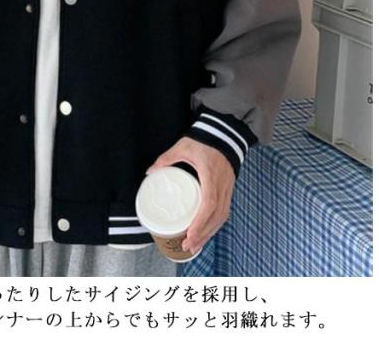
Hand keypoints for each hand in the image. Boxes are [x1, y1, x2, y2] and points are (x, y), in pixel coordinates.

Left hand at [145, 136, 235, 254]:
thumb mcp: (183, 147)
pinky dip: (215, 224)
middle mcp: (222, 186)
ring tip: (195, 245)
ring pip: (221, 217)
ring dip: (209, 233)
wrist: (225, 133)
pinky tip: (206, 232)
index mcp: (211, 176)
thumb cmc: (204, 140)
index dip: (200, 221)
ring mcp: (227, 189)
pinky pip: (224, 211)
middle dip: (202, 234)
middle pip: (216, 217)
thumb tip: (150, 171)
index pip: (209, 204)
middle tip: (188, 246)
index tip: (190, 234)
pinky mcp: (228, 190)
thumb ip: (166, 158)